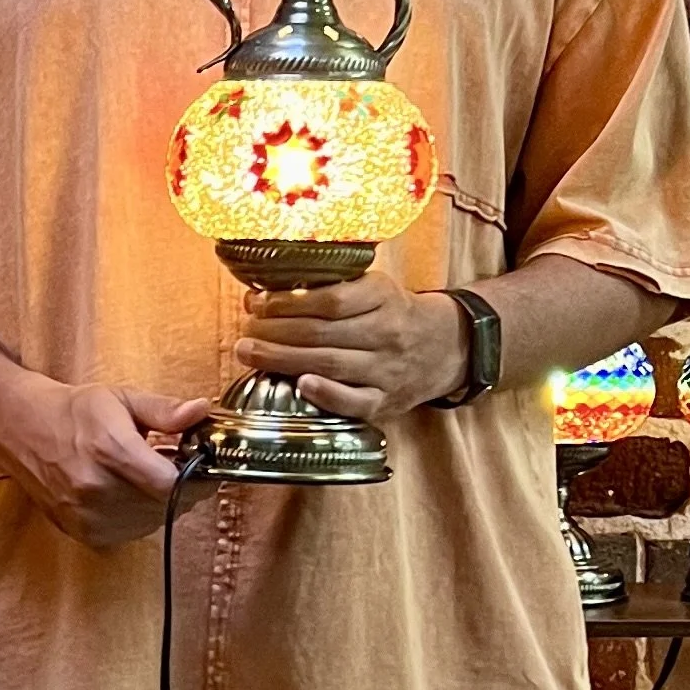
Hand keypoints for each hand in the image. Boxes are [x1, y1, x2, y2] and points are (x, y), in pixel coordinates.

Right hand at [7, 379, 215, 549]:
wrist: (22, 430)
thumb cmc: (73, 412)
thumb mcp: (122, 398)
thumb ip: (164, 410)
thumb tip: (200, 410)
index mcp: (109, 450)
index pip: (173, 484)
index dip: (196, 477)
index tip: (201, 464)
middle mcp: (97, 489)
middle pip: (166, 504)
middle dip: (180, 487)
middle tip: (172, 464)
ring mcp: (88, 515)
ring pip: (152, 522)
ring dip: (160, 502)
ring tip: (144, 475)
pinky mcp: (84, 532)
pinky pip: (131, 532)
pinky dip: (140, 516)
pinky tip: (127, 492)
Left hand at [239, 278, 469, 428]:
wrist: (445, 347)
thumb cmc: (394, 314)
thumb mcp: (374, 288)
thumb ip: (331, 287)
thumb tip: (265, 293)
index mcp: (382, 297)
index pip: (329, 299)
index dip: (287, 302)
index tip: (256, 303)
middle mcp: (387, 332)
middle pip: (323, 333)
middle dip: (274, 333)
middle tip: (244, 334)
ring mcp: (387, 369)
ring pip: (331, 364)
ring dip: (283, 360)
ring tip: (249, 354)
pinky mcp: (386, 401)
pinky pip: (354, 401)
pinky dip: (327, 395)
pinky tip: (300, 385)